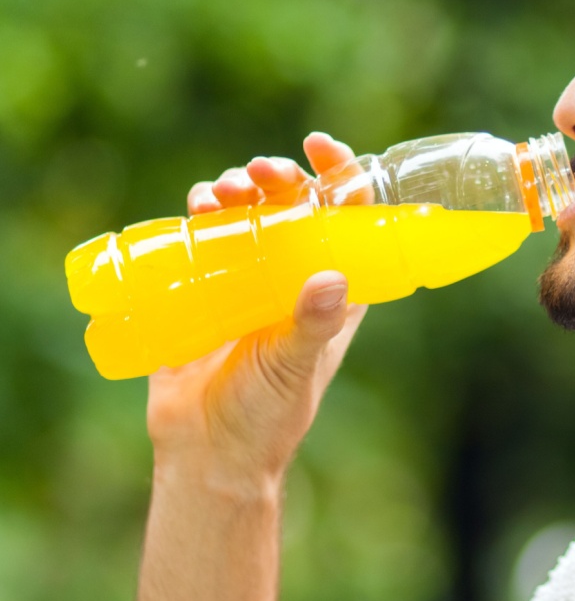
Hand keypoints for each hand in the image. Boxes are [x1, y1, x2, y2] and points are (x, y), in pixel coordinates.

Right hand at [148, 134, 368, 487]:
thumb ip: (311, 325)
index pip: (349, 222)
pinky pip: (206, 235)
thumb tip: (330, 278)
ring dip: (239, 189)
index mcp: (334, 293)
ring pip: (250, 214)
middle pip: (295, 207)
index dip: (342, 177)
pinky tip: (199, 207)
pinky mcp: (206, 287)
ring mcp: (249, 280)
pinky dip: (204, 212)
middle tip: (263, 175)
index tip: (322, 148)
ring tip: (224, 194)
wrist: (206, 452)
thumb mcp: (295, 366)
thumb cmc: (266, 416)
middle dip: (281, 178)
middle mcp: (294, 278)